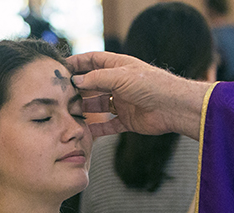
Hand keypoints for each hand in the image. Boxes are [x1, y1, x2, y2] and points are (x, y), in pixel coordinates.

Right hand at [66, 51, 210, 139]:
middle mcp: (120, 83)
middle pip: (93, 84)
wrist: (173, 107)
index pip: (93, 61)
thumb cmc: (151, 85)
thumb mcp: (120, 76)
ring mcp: (123, 102)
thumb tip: (76, 81)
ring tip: (68, 112)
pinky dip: (97, 129)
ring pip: (98, 105)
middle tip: (60, 94)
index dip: (77, 63)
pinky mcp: (127, 121)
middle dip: (77, 88)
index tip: (60, 68)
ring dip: (84, 109)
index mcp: (119, 67)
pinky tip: (84, 131)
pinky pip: (108, 125)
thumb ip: (96, 79)